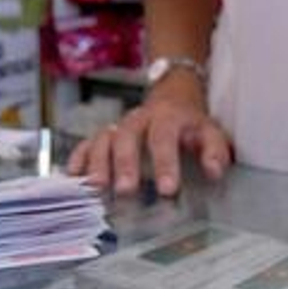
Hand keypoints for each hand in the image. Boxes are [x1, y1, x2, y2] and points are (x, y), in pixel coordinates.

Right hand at [65, 74, 231, 195]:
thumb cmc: (190, 124)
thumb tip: (214, 171)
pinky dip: (78, 159)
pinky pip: (87, 144)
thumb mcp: (210, 132)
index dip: (165, 163)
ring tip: (96, 186)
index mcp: (167, 118)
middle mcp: (138, 120)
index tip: (168, 189)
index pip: (164, 138)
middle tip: (125, 190)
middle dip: (125, 164)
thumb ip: (215, 152)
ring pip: (103, 140)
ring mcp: (118, 127)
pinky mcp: (104, 135)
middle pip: (128, 138)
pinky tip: (73, 177)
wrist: (172, 98)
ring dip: (98, 163)